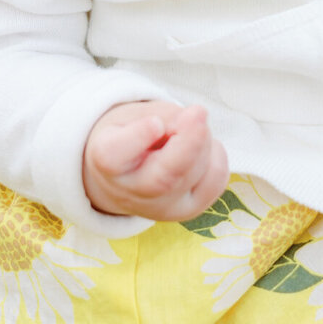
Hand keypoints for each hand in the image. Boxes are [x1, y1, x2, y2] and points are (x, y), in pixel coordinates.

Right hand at [82, 100, 228, 222]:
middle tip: (198, 112)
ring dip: (203, 141)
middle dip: (190, 143)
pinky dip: (216, 156)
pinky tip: (201, 147)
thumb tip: (196, 120)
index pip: (115, 156)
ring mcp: (161, 208)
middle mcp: (131, 192)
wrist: (124, 173)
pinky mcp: (188, 210)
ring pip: (194, 175)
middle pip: (164, 179)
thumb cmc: (129, 134)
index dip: (138, 138)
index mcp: (107, 160)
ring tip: (191, 126)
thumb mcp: (134, 114)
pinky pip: (215, 181)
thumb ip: (163, 115)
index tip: (155, 123)